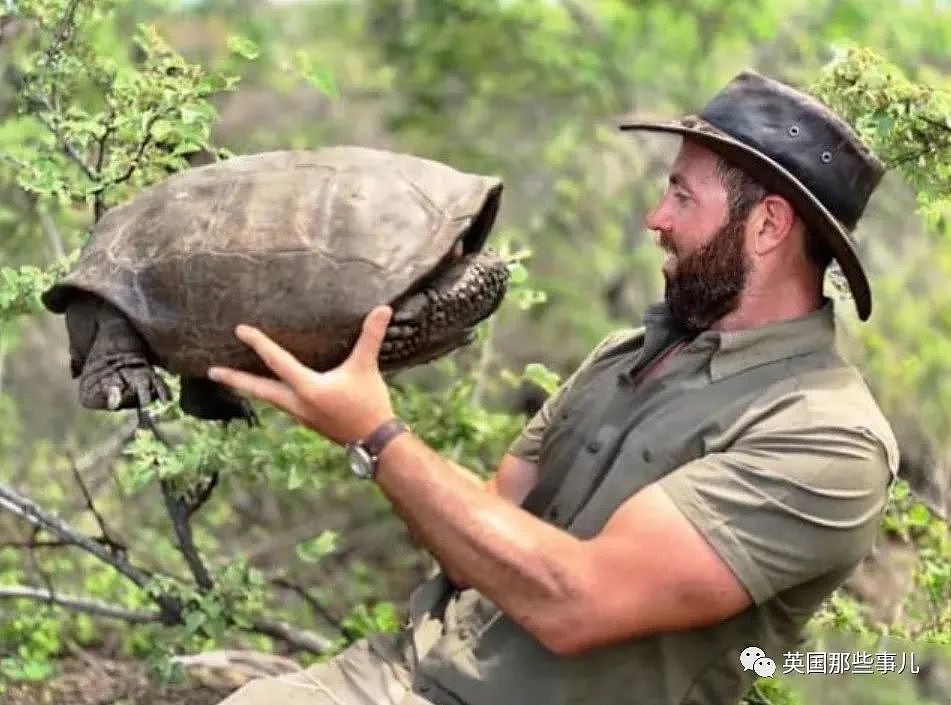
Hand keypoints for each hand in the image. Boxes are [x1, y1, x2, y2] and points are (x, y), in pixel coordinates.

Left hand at [207, 305, 395, 443]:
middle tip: (212, 372)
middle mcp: (297, 403)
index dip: (258, 343)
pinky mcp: (307, 420)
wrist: (374, 441)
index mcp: (308, 388)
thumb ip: (371, 337)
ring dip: (250, 387)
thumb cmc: (369, 404)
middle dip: (235, 379)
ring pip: (268, 398)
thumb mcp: (367, 367)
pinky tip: (273, 389)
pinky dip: (269, 394)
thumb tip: (383, 308)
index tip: (240, 330)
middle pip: (259, 389)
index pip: (277, 361)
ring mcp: (300, 414)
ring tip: (234, 378)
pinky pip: (281, 403)